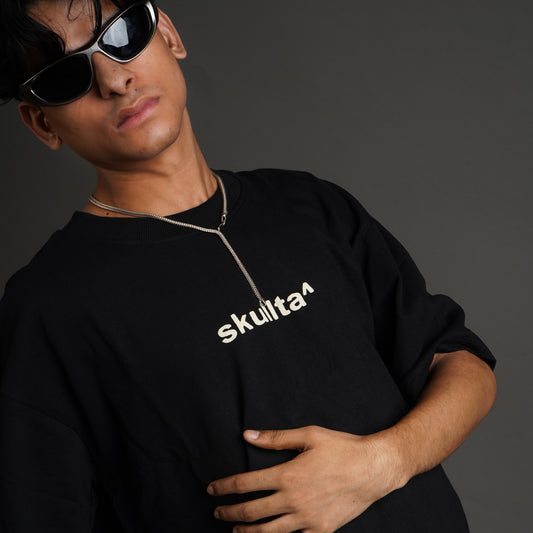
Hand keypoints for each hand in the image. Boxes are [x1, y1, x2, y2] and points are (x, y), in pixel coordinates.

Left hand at [206, 425, 405, 532]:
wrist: (374, 469)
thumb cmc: (342, 448)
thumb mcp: (308, 435)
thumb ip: (275, 438)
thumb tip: (248, 435)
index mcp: (288, 475)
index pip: (246, 484)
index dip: (226, 487)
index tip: (212, 489)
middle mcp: (294, 501)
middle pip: (252, 512)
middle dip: (230, 512)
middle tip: (217, 511)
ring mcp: (307, 519)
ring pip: (268, 532)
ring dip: (247, 531)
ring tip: (235, 529)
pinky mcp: (321, 530)